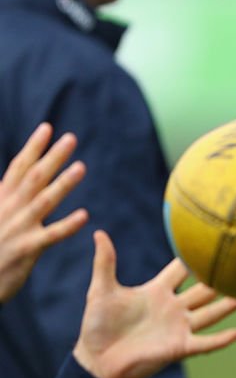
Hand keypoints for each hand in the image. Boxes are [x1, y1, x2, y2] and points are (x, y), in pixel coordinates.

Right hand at [0, 123, 87, 301]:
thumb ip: (5, 199)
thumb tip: (10, 180)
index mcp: (1, 200)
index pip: (19, 168)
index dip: (33, 148)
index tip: (47, 128)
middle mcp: (9, 210)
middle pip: (34, 177)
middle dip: (52, 157)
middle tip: (71, 138)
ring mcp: (18, 228)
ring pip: (45, 201)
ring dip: (63, 183)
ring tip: (82, 167)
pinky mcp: (27, 250)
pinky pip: (51, 235)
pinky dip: (67, 225)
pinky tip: (85, 215)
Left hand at [72, 230, 235, 377]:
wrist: (95, 361)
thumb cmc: (98, 326)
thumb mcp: (101, 291)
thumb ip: (105, 263)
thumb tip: (99, 233)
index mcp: (157, 291)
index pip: (181, 269)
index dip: (194, 256)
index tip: (212, 238)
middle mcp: (174, 307)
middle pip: (203, 289)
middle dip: (221, 277)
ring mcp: (178, 327)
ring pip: (210, 313)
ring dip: (228, 305)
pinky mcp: (179, 347)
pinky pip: (204, 342)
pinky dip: (221, 339)